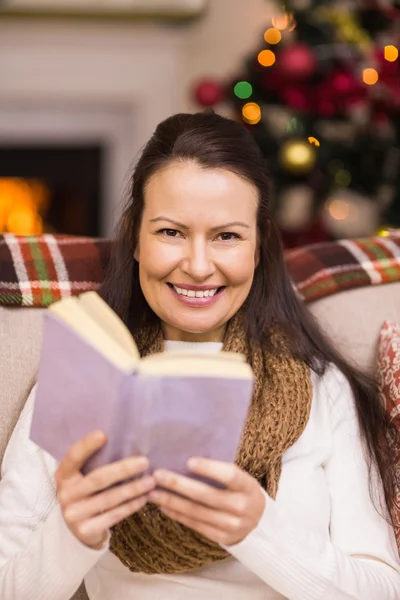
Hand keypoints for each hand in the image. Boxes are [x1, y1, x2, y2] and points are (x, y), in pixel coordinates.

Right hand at [55, 430, 154, 549]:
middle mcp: (65, 494)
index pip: (73, 457)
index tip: (103, 434)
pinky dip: (130, 506)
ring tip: (151, 481)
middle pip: (98, 479)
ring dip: (133, 489)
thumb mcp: (82, 477)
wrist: (76, 529)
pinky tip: (144, 498)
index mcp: (63, 475)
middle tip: (145, 461)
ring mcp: (74, 514)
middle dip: (124, 469)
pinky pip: (113, 515)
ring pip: (109, 498)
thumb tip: (125, 441)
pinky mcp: (85, 530)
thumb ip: (94, 462)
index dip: (86, 445)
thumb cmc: (86, 492)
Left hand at [149, 458, 265, 546]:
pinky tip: (163, 505)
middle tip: (158, 475)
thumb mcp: (240, 479)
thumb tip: (186, 456)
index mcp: (248, 486)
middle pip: (206, 495)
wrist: (257, 522)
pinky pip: (194, 524)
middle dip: (179, 485)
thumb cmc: (241, 491)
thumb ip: (220, 470)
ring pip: (196, 512)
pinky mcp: (221, 537)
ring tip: (153, 492)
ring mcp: (231, 525)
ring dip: (171, 501)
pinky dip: (177, 514)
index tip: (188, 461)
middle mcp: (242, 507)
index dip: (209, 469)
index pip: (229, 475)